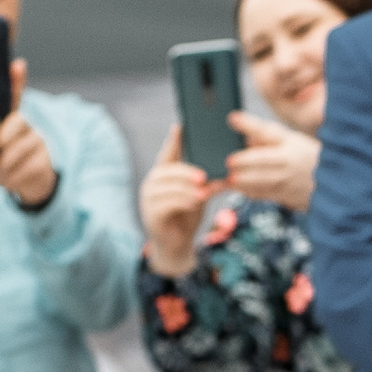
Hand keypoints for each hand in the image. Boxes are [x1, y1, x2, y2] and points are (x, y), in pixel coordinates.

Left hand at [0, 64, 58, 208]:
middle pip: (17, 123)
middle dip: (0, 140)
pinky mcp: (43, 162)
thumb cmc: (2, 161)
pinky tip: (8, 179)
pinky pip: (23, 167)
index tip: (18, 64)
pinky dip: (10, 177)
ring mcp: (38, 143)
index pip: (15, 95)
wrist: (27, 184)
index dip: (17, 80)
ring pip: (17, 148)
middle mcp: (28, 126)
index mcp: (11, 119)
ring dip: (3, 163)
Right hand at [140, 126, 215, 276]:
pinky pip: (166, 204)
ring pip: (168, 187)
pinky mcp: (151, 214)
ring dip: (187, 189)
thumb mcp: (199, 196)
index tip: (180, 126)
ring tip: (203, 192)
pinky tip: (195, 202)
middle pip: (168, 170)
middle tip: (203, 176)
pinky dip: (183, 202)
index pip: (168, 153)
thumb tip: (223, 173)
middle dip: (186, 172)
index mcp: (164, 175)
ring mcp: (149, 198)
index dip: (173, 140)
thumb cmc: (187, 217)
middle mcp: (153, 183)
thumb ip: (206, 184)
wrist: (177, 246)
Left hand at [223, 111, 319, 213]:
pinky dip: (252, 192)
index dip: (249, 124)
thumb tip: (247, 140)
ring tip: (231, 179)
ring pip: (265, 180)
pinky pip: (267, 194)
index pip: (268, 131)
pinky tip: (240, 189)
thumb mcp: (292, 142)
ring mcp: (290, 180)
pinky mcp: (289, 196)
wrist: (334, 183)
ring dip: (246, 180)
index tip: (233, 119)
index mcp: (290, 141)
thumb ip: (267, 140)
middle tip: (230, 162)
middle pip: (266, 159)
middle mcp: (289, 160)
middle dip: (246, 161)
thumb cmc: (309, 159)